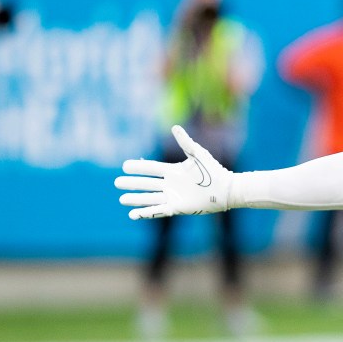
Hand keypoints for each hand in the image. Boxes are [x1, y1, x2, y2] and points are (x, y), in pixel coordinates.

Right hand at [115, 125, 231, 219]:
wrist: (226, 189)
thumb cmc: (214, 171)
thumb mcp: (198, 155)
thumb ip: (185, 142)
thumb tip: (174, 127)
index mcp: (173, 171)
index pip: (151, 168)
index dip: (138, 167)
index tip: (124, 166)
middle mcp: (170, 184)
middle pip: (146, 184)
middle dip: (132, 184)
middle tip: (117, 183)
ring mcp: (173, 197)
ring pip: (149, 198)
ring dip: (136, 199)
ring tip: (121, 199)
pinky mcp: (178, 208)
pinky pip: (158, 211)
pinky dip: (146, 213)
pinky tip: (133, 214)